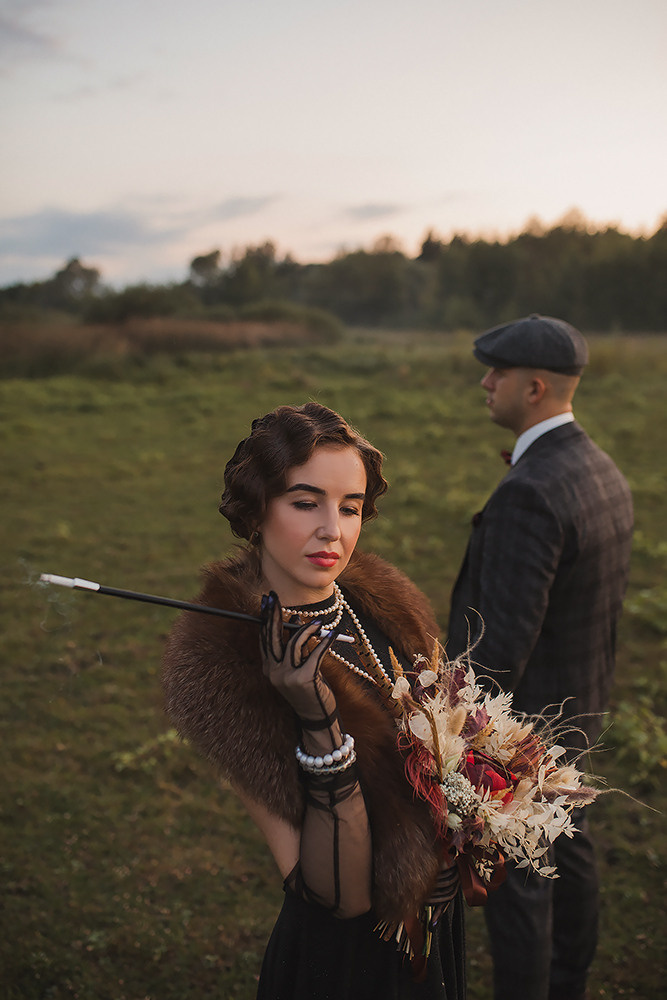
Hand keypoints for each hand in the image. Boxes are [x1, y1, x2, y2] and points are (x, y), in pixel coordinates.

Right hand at [260, 591, 337, 724]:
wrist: (317, 718)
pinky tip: (333, 634)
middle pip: (272, 637)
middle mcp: (274, 672)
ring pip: (294, 644)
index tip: (267, 601)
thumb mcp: (299, 667)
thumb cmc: (309, 690)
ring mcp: (288, 677)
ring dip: (307, 629)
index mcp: (270, 669)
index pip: (265, 639)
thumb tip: (295, 618)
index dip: (266, 618)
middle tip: (274, 596)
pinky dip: (325, 642)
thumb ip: (295, 646)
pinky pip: (315, 654)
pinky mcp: (304, 679)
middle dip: (273, 614)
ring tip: (319, 621)